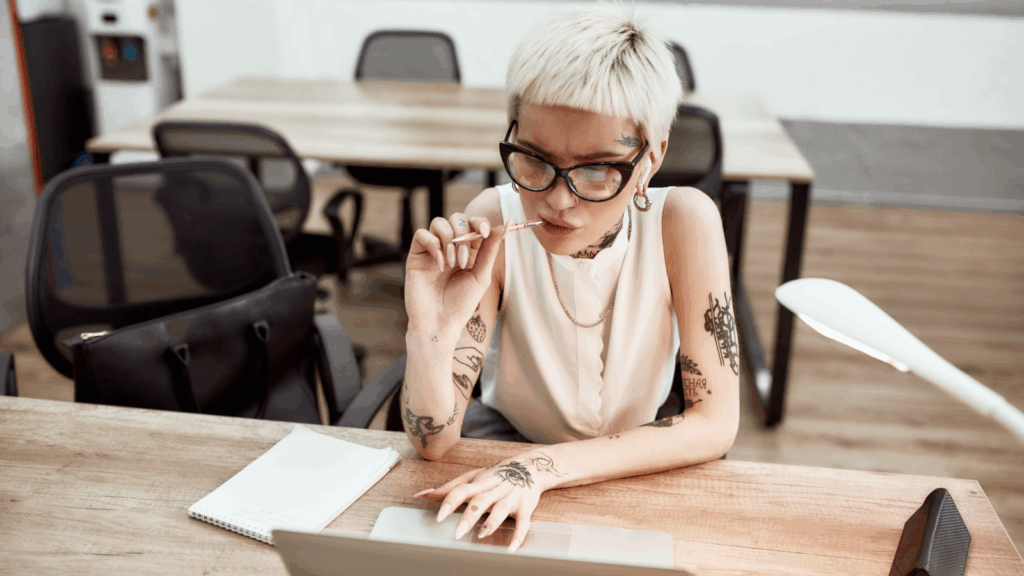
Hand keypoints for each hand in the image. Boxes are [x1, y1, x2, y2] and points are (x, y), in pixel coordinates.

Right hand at [404, 213, 506, 336]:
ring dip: (449, 240)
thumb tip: (504, 225)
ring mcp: (433, 250)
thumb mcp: (481, 275)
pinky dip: (433, 245)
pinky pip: (422, 234)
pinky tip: (440, 265)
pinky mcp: (417, 255)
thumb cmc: (461, 303)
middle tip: (464, 261)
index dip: (479, 222)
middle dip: (463, 234)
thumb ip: (490, 249)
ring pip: (439, 222)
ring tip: (452, 264)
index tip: (484, 232)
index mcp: (469, 250)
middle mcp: (451, 246)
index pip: (474, 223)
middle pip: (457, 218)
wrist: (439, 323)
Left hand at [413, 452, 566, 552]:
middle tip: (458, 533)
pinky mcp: (525, 507)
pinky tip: (511, 548)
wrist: (530, 467)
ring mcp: (510, 497)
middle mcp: (494, 489)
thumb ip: (448, 488)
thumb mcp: (473, 477)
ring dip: (492, 522)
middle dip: (470, 516)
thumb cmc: (496, 475)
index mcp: (480, 482)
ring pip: (501, 509)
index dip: (451, 502)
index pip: (462, 490)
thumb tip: (421, 495)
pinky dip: (519, 535)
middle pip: (481, 501)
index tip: (439, 517)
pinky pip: (523, 522)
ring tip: (481, 534)